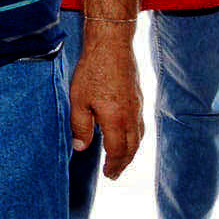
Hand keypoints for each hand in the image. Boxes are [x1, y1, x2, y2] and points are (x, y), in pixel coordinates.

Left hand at [69, 27, 143, 179]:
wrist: (112, 44)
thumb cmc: (92, 71)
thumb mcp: (79, 100)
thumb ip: (80, 126)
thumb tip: (81, 147)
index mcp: (116, 119)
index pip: (118, 151)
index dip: (113, 165)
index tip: (108, 174)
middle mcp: (131, 116)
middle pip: (132, 147)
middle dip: (123, 163)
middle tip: (114, 173)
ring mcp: (137, 106)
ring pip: (138, 136)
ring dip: (131, 151)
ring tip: (121, 159)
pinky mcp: (139, 97)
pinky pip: (140, 124)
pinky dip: (135, 136)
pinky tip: (127, 135)